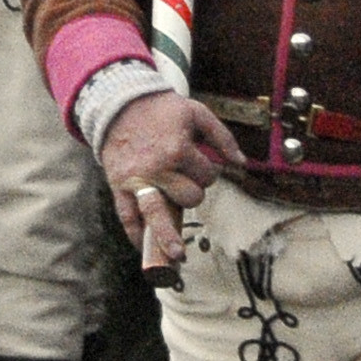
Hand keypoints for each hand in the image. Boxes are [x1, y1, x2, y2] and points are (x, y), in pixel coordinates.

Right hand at [101, 93, 236, 269]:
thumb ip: (222, 136)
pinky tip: (144, 248)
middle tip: (185, 183)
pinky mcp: (119, 186)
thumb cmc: (161, 110)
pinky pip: (127, 216)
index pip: (207, 176)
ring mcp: (137, 180)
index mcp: (179, 150)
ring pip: (157, 215)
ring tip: (177, 256)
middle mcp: (158, 168)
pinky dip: (136, 234)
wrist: (119, 103)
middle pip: (189, 198)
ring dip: (168, 238)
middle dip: (193, 195)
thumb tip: (242, 162)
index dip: (209, 172)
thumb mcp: (196, 113)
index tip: (200, 164)